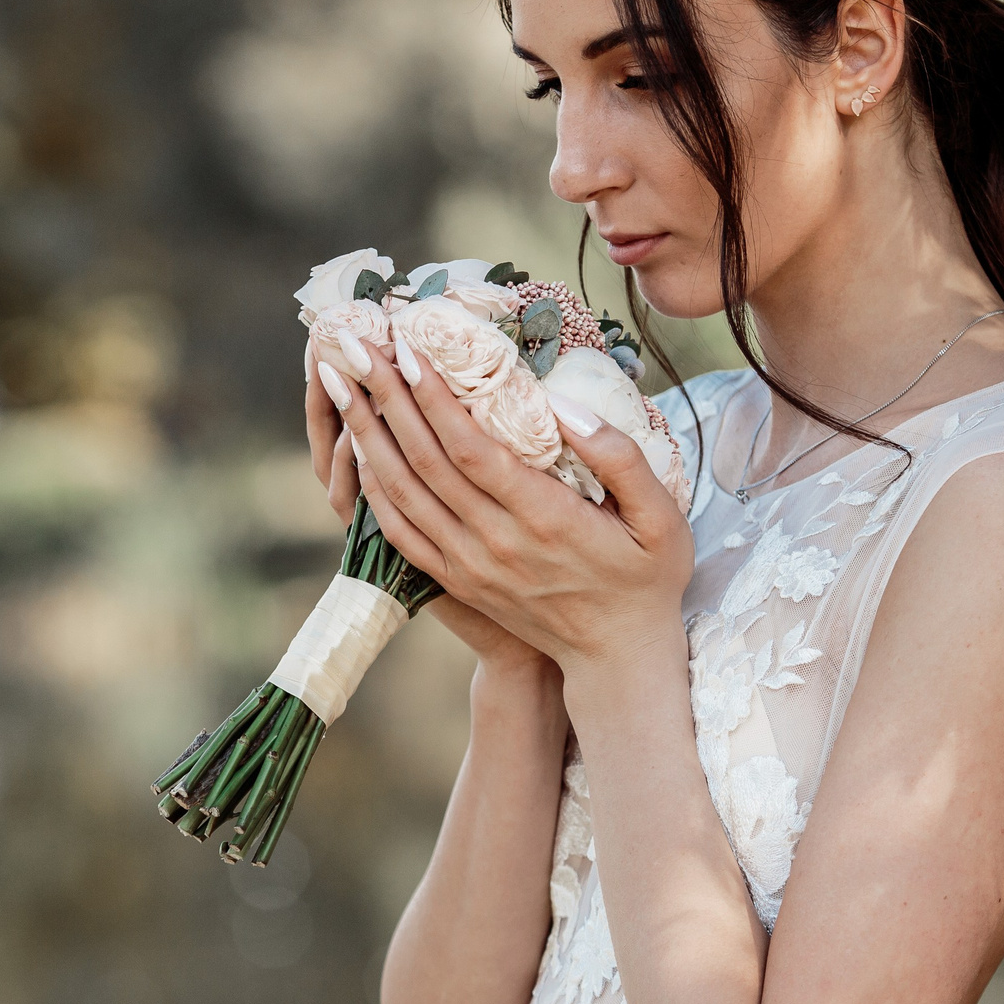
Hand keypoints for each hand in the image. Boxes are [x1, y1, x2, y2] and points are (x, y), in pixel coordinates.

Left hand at [325, 335, 693, 674]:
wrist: (616, 657)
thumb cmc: (645, 578)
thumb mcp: (662, 517)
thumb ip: (619, 457)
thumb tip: (562, 407)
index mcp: (543, 519)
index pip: (470, 449)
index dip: (433, 399)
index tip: (408, 351)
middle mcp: (494, 542)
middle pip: (423, 461)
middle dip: (386, 398)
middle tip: (357, 346)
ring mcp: (468, 565)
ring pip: (401, 493)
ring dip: (366, 434)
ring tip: (341, 383)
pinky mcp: (455, 580)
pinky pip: (399, 532)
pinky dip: (372, 489)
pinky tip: (356, 450)